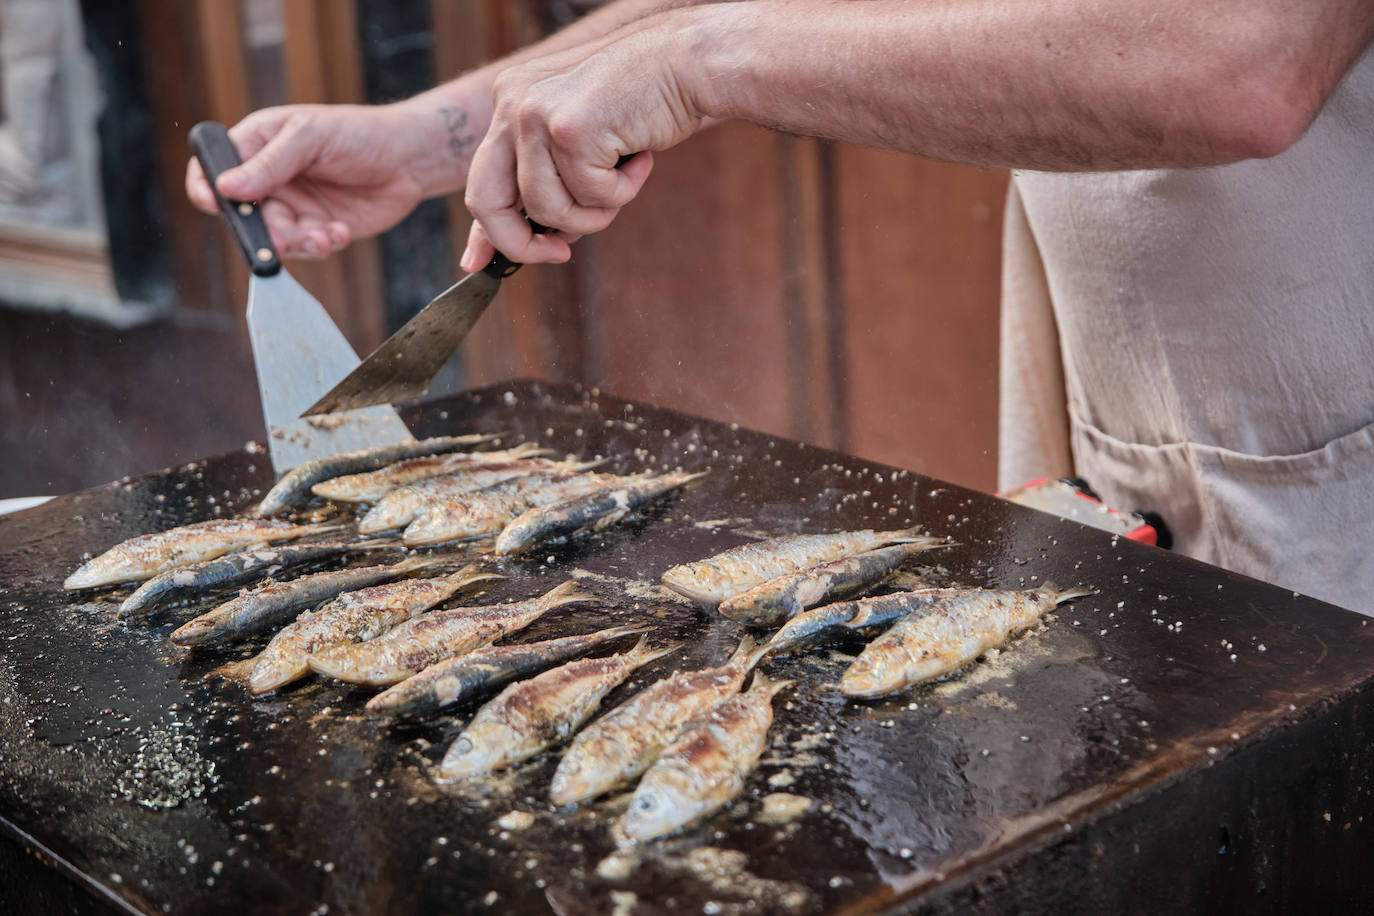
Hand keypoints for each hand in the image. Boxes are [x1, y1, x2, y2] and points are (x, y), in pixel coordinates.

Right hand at [186, 100, 475, 258]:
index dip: (207, 189)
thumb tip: (226, 187)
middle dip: (262, 230)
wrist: (409, 158)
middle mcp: (269, 179)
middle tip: (283, 239)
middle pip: (243, 214)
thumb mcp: (311, 137)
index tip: (218, 205)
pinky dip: (321, 244)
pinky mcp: (318, 228)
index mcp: (256, 145)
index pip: (212, 169)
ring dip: (296, 242)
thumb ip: (270, 162)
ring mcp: (293, 206)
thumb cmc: (359, 133)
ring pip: (275, 237)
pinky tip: (340, 231)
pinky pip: (307, 247)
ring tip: (325, 235)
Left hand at [460, 12, 709, 270]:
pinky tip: (640, 158)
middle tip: (560, 254)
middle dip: (521, 244)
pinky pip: (590, 197)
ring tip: (623, 181)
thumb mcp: (581, 142)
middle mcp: (513, 103)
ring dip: (593, 213)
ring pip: (546, 210)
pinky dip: (623, 191)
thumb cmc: (643, 105)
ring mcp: (536, 114)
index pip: (482, 179)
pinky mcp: (569, 130)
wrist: (687, 63)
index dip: (484, 231)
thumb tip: (526, 240)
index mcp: (511, 101)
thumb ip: (546, 179)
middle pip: (487, 201)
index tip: (479, 264)